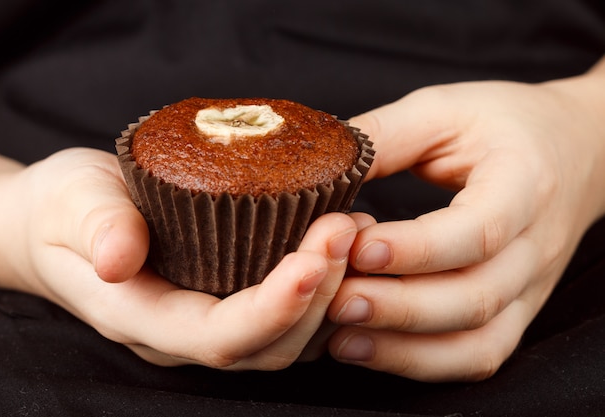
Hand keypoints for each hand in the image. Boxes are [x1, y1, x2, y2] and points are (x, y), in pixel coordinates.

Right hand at [0, 147, 355, 369]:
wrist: (60, 222)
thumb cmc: (63, 210)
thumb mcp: (70, 203)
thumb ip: (95, 228)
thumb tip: (120, 258)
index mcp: (144, 317)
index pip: (219, 335)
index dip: (273, 308)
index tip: (314, 261)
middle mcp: (185, 333)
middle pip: (269, 342)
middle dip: (319, 292)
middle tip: (348, 226)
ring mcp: (211, 320)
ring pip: (290, 336)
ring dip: (333, 290)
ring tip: (357, 228)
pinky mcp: (230, 299)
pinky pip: (290, 312)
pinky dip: (325, 284)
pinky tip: (342, 239)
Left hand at [326, 62, 604, 380]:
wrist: (574, 150)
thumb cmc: (503, 124)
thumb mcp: (444, 110)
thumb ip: (385, 136)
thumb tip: (320, 166)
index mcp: (524, 183)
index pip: (480, 229)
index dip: (418, 248)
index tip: (359, 247)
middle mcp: (534, 246)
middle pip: (475, 297)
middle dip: (400, 307)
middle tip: (336, 299)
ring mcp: (529, 287)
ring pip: (478, 340)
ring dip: (405, 346)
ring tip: (340, 335)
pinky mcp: (514, 310)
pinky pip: (477, 355)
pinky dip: (423, 363)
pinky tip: (368, 349)